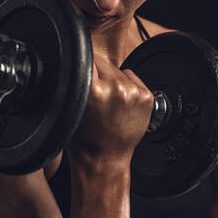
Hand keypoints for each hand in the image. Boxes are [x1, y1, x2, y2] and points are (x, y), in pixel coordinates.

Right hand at [68, 54, 153, 169]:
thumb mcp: (70, 106)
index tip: (81, 73)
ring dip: (112, 80)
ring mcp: (133, 92)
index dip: (82, 66)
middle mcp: (116, 88)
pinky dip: (126, 85)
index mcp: (93, 90)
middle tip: (95, 95)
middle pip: (103, 63)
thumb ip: (75, 81)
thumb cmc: (84, 138)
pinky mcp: (146, 96)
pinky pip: (132, 77)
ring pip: (118, 70)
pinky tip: (120, 103)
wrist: (105, 159)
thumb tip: (78, 59)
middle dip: (97, 74)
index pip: (86, 58)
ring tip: (108, 102)